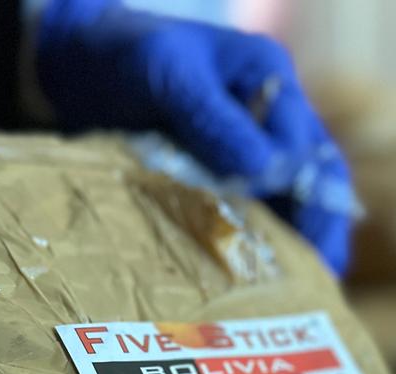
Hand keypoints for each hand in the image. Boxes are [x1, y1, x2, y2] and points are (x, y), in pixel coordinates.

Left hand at [35, 0, 352, 274]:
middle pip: (315, 179)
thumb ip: (214, 119)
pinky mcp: (222, 182)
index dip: (295, 187)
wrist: (74, 70)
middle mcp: (271, 119)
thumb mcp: (167, 75)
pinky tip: (260, 285)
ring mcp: (249, 153)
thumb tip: (265, 173)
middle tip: (321, 277)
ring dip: (296, 248)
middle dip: (320, 230)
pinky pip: (252, 218)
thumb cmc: (124, 56)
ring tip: (302, 295)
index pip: (304, 142)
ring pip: (291, 206)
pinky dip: (259, 250)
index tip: (281, 227)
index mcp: (269, 80)